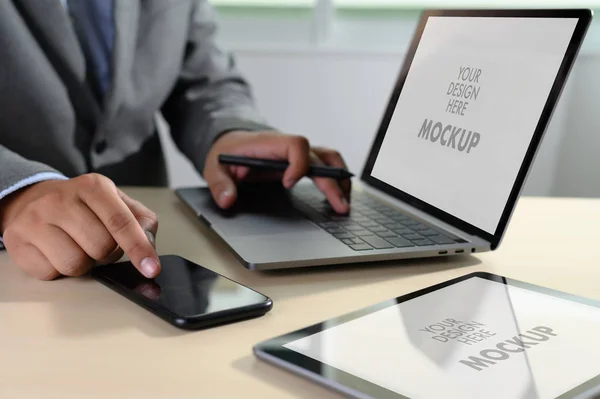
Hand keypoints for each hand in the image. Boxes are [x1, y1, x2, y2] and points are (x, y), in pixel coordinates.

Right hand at [0, 174, 159, 280]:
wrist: (32, 199)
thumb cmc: (81, 206)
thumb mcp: (116, 203)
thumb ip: (140, 221)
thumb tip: (149, 246)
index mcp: (93, 187)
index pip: (121, 221)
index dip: (139, 248)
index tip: (151, 269)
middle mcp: (61, 199)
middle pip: (101, 247)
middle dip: (107, 254)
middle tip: (97, 243)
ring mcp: (35, 220)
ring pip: (75, 264)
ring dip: (83, 264)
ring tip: (77, 247)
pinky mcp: (17, 242)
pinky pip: (50, 273)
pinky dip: (58, 270)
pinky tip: (56, 252)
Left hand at [204, 131, 350, 213]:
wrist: (230, 144)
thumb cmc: (226, 154)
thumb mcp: (214, 168)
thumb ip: (220, 184)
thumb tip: (227, 200)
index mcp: (269, 144)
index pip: (296, 145)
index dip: (298, 164)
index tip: (288, 184)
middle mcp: (287, 147)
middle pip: (319, 156)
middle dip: (331, 182)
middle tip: (339, 206)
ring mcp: (297, 154)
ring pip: (328, 157)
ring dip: (340, 177)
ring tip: (345, 202)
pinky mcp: (301, 162)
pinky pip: (325, 165)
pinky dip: (335, 178)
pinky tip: (338, 196)